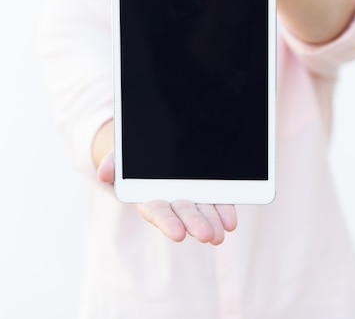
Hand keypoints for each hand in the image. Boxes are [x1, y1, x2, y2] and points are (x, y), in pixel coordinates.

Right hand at [97, 151, 236, 244]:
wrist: (152, 139)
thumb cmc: (134, 152)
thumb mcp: (121, 154)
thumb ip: (113, 163)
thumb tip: (103, 173)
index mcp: (148, 196)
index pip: (158, 212)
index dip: (167, 222)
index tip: (177, 234)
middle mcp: (171, 199)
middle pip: (184, 214)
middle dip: (196, 224)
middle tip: (208, 235)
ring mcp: (191, 195)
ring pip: (203, 211)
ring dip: (212, 222)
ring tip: (220, 235)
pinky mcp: (207, 189)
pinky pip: (218, 200)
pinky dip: (225, 211)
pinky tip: (231, 222)